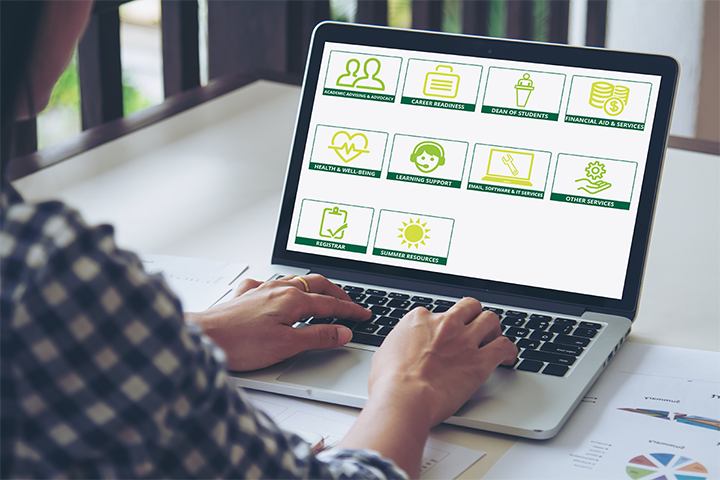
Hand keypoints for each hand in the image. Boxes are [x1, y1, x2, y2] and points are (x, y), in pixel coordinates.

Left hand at [186, 274, 370, 370]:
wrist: (202, 337)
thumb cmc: (239, 343)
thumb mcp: (286, 345)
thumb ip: (317, 337)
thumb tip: (343, 332)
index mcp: (292, 300)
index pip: (330, 303)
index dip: (350, 310)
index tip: (364, 315)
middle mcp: (278, 289)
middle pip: (316, 284)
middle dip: (336, 292)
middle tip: (349, 302)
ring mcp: (261, 290)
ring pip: (295, 280)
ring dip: (313, 286)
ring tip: (322, 294)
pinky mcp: (245, 296)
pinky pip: (269, 284)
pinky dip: (282, 286)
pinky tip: (277, 291)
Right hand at [336, 298, 516, 477]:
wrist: (404, 398)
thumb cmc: (389, 382)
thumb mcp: (383, 354)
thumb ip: (398, 346)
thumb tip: (396, 351)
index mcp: (419, 319)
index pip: (437, 312)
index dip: (441, 325)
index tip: (443, 335)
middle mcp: (445, 324)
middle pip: (469, 306)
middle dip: (473, 315)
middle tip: (474, 328)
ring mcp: (464, 340)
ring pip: (490, 320)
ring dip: (493, 329)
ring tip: (492, 339)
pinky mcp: (480, 361)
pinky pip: (504, 346)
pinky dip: (509, 350)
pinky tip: (508, 357)